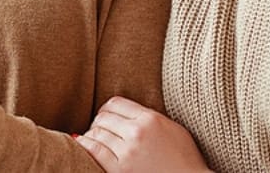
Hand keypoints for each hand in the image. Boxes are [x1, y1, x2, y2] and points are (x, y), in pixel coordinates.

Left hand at [75, 96, 209, 172]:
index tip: (107, 116)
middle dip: (99, 122)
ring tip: (94, 138)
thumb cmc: (186, 159)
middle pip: (103, 117)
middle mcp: (137, 132)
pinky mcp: (121, 170)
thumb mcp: (172, 128)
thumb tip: (125, 112)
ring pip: (96, 133)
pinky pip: (94, 150)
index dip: (108, 109)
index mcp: (150, 119)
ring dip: (93, 134)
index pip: (115, 103)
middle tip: (100, 129)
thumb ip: (149, 117)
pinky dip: (85, 145)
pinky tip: (83, 143)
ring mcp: (128, 152)